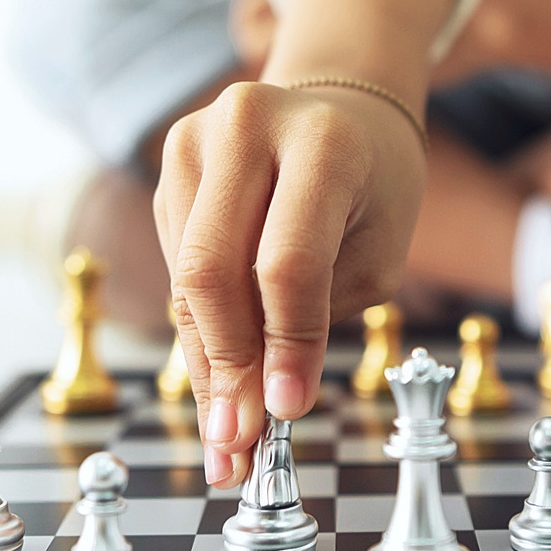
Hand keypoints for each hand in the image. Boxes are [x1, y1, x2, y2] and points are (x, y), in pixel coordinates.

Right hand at [153, 81, 425, 487]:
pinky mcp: (172, 156)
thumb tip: (251, 407)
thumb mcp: (377, 251)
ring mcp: (199, 134)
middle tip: (237, 442)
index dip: (283, 344)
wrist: (345, 108)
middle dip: (224, 366)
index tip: (287, 413)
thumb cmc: (374, 186)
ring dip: (204, 359)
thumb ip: (317, 317)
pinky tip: (220, 364)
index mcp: (323, 140)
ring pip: (183, 272)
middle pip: (211, 269)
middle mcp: (250, 123)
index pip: (288, 261)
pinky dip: (197, 321)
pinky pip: (176, 258)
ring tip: (227, 426)